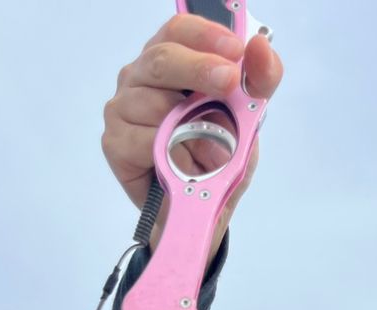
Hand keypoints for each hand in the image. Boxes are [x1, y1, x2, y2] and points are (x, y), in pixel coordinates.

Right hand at [102, 13, 282, 256]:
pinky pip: (146, 141)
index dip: (205, 36)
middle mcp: (140, 78)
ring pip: (156, 105)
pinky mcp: (115, 143)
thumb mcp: (248, 120)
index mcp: (170, 61)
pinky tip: (183, 169)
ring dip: (192, 133)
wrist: (201, 212)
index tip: (235, 50)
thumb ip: (259, 80)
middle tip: (228, 82)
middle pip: (162, 59)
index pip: (178, 31)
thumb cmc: (217, 160)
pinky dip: (172, 157)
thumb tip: (261, 46)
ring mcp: (123, 109)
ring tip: (211, 157)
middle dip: (199, 69)